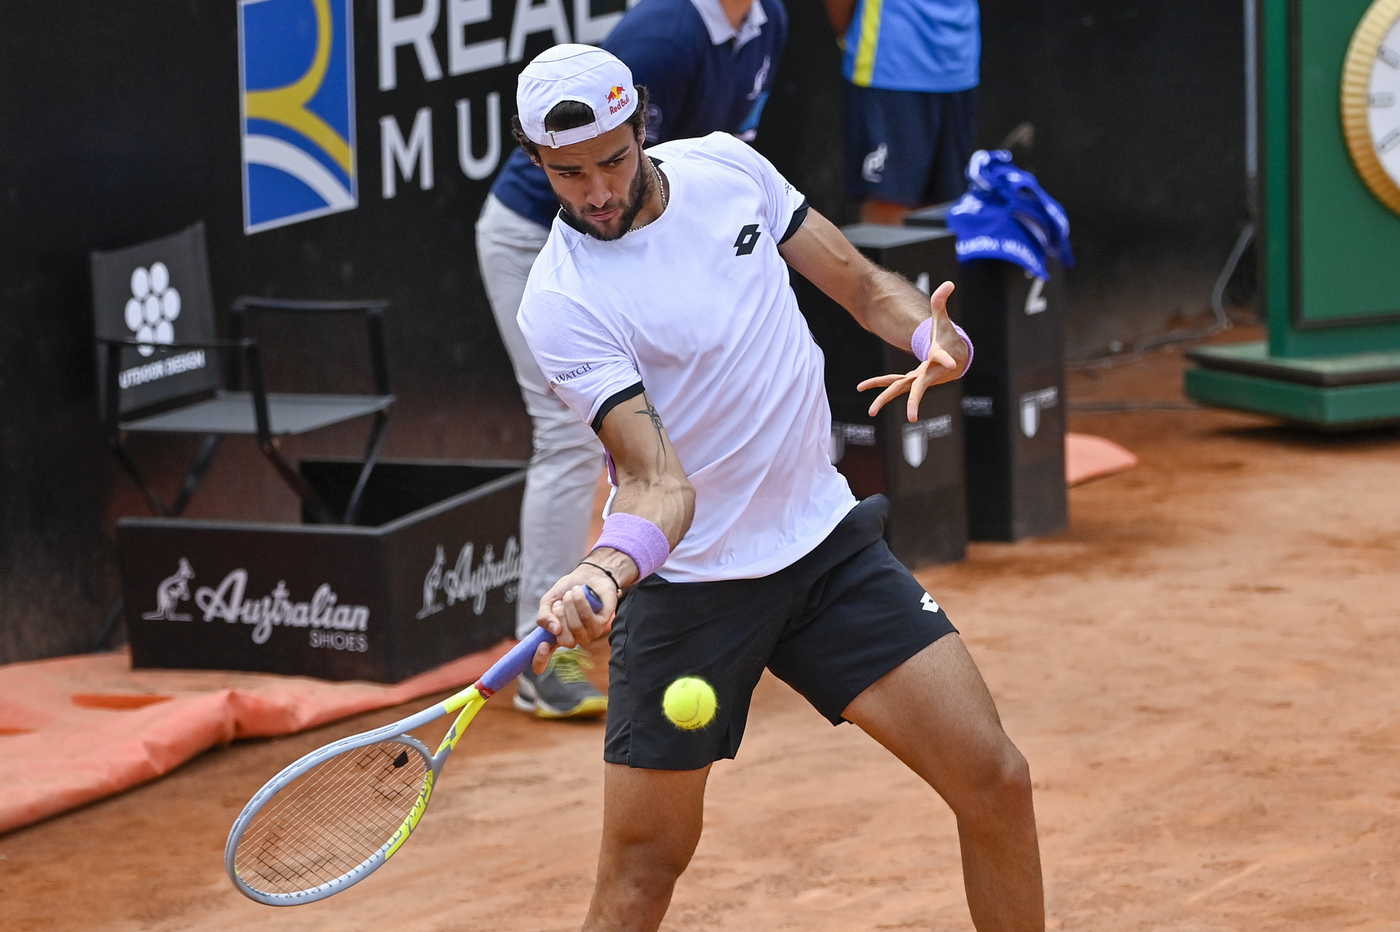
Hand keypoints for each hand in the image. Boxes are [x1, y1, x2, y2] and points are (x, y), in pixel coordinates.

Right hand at [532, 567, 615, 672]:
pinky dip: (581, 602)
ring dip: (570, 605)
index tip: (542, 645)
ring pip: (576, 627)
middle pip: (564, 640)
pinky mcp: (601, 625)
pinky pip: (588, 619)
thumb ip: (544, 615)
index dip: (541, 659)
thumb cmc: (568, 589)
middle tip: (560, 602)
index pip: (543, 660)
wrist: (588, 575)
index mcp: (556, 636)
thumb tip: (553, 629)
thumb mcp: (548, 601)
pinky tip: (580, 592)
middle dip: (559, 616)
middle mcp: (572, 638)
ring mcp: (588, 634)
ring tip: (571, 593)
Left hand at [857, 281, 965, 422]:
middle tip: (912, 416)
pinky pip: (891, 383)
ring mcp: (916, 379)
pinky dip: (878, 383)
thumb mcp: (944, 320)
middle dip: (913, 400)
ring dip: (884, 399)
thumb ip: (942, 302)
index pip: (941, 359)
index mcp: (937, 360)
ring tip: (871, 412)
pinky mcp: (909, 380)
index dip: (945, 360)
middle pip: (917, 387)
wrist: (954, 358)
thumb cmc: (948, 339)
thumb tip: (948, 283)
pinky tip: (862, 386)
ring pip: (899, 389)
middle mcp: (926, 374)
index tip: (951, 365)